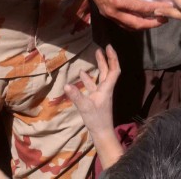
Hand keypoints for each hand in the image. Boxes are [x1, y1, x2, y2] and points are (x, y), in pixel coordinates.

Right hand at [64, 0, 164, 29]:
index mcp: (120, 0)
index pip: (143, 8)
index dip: (158, 8)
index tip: (169, 7)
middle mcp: (114, 11)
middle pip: (136, 24)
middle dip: (152, 24)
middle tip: (165, 19)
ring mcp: (108, 13)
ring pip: (129, 25)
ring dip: (143, 25)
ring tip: (155, 19)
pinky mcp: (105, 12)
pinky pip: (122, 22)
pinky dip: (133, 22)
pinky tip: (141, 16)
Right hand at [64, 45, 122, 167]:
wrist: (102, 132)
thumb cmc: (97, 119)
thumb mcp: (85, 107)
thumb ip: (76, 96)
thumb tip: (66, 85)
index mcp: (107, 88)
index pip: (114, 69)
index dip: (113, 58)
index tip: (109, 47)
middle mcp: (106, 88)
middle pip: (108, 70)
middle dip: (105, 59)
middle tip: (100, 48)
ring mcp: (101, 94)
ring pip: (101, 76)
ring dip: (98, 66)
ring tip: (94, 56)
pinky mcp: (96, 99)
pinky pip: (93, 85)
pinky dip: (88, 79)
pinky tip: (81, 74)